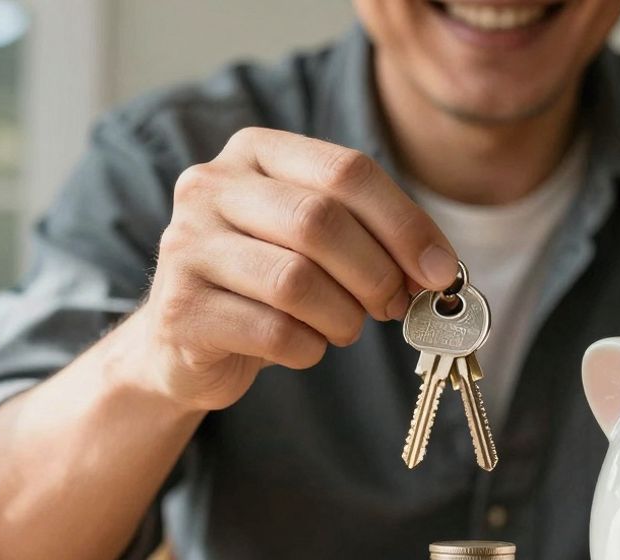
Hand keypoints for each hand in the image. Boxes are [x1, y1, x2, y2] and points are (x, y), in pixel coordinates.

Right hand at [131, 127, 459, 410]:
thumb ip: (373, 237)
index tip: (441, 271)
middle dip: (376, 273)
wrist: (187, 342)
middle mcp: (210, 186)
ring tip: (344, 327)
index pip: (346, 171)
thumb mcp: (319, 242)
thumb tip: (439, 270)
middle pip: (320, 221)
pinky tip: (305, 346)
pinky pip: (272, 332)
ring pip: (295, 281)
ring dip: (343, 316)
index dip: (405, 224)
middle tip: (394, 306)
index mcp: (255, 151)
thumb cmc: (268, 284)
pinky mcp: (179, 309)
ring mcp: (186, 246)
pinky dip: (309, 348)